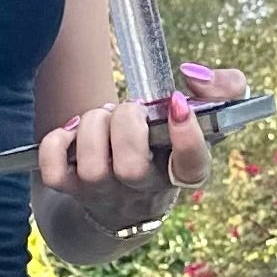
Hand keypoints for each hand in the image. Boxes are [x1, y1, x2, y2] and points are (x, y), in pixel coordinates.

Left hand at [37, 63, 250, 237]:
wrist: (125, 202)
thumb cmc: (168, 146)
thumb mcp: (206, 120)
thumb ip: (223, 90)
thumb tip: (193, 75)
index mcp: (183, 173)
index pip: (192, 166)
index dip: (186, 137)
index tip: (178, 105)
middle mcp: (143, 190)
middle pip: (131, 168)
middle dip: (127, 124)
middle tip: (130, 111)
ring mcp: (104, 194)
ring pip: (91, 167)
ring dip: (93, 128)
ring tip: (102, 120)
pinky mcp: (71, 191)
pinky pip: (52, 172)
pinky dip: (56, 144)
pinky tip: (71, 134)